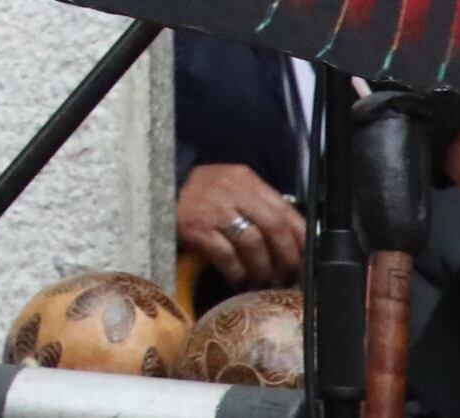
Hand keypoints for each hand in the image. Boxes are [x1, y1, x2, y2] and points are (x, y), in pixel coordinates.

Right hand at [175, 162, 305, 288]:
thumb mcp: (231, 187)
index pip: (285, 210)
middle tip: (287, 276)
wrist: (154, 188)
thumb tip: (291, 238)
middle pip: (273, 227)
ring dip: (262, 268)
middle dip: (285, 257)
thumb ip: (257, 204)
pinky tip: (238, 279)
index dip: (300, 239)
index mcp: (245, 179)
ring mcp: (214, 210)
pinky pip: (227, 256)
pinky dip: (237, 271)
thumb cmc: (199, 192)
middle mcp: (232, 191)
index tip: (305, 260)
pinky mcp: (196, 228)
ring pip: (253, 244)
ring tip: (263, 280)